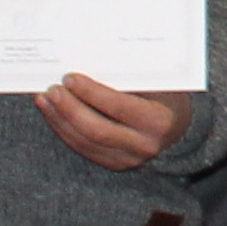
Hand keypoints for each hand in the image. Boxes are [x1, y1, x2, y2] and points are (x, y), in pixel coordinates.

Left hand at [39, 73, 190, 171]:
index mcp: (158, 121)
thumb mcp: (158, 84)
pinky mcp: (114, 164)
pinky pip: (83, 149)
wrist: (180, 129)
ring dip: (60, 120)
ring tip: (45, 99)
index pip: (118, 107)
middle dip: (69, 108)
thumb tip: (88, 61)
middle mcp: (144, 144)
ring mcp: (128, 159)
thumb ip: (130, 77)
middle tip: (52, 90)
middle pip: (96, 130)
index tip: (70, 78)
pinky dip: (64, 130)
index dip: (91, 93)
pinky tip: (54, 114)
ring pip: (84, 142)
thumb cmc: (166, 98)